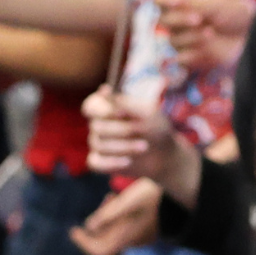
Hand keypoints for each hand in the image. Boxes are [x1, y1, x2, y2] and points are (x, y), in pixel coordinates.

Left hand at [69, 178, 161, 254]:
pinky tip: (122, 199)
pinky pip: (127, 227)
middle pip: (106, 242)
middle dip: (96, 226)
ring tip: (111, 197)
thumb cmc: (153, 196)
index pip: (100, 253)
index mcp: (128, 237)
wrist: (183, 193)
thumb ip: (107, 216)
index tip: (74, 230)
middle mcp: (135, 241)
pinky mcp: (150, 228)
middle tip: (99, 205)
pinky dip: (118, 217)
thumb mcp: (127, 201)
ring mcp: (143, 235)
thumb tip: (89, 227)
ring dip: (107, 218)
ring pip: (116, 233)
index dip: (84, 244)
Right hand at [83, 85, 197, 202]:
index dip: (101, 110)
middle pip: (96, 126)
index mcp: (107, 108)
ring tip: (145, 147)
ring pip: (99, 145)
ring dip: (124, 146)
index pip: (91, 106)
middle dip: (121, 129)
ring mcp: (98, 143)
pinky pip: (96, 163)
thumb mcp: (149, 114)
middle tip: (142, 130)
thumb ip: (128, 104)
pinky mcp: (101, 161)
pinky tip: (128, 161)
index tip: (121, 112)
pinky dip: (111, 162)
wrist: (165, 155)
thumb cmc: (156, 129)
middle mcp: (99, 125)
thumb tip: (106, 91)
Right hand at [156, 0, 255, 71]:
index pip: (161, 1)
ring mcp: (183, 41)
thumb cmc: (233, 13)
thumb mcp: (215, 5)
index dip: (165, 1)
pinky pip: (181, 59)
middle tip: (199, 19)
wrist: (252, 33)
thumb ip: (191, 3)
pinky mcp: (191, 58)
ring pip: (173, 40)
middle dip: (180, 20)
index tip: (178, 1)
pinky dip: (191, 55)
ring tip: (210, 32)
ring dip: (190, 36)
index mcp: (181, 5)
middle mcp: (177, 23)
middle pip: (163, 21)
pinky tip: (205, 49)